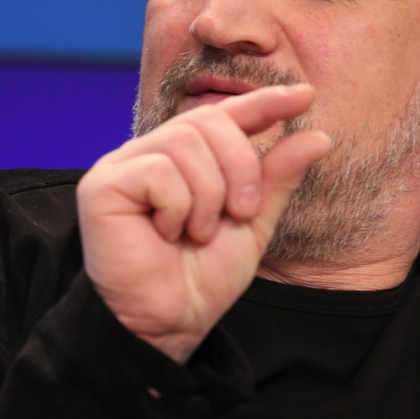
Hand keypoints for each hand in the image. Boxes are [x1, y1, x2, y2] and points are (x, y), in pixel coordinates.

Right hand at [76, 84, 330, 362]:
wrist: (170, 323)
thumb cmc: (202, 277)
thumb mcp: (252, 223)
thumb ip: (276, 179)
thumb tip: (317, 137)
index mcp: (183, 159)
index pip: (224, 115)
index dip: (263, 102)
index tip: (305, 96)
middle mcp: (150, 153)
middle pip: (207, 122)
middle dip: (239, 166)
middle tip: (239, 213)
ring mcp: (122, 166)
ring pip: (185, 143)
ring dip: (208, 195)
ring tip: (197, 233)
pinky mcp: (102, 186)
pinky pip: (157, 171)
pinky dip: (177, 207)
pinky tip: (165, 233)